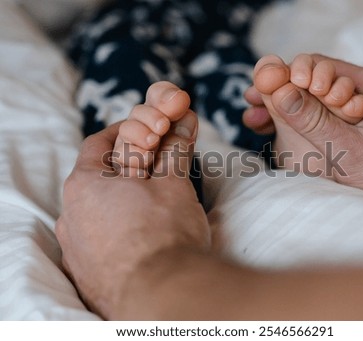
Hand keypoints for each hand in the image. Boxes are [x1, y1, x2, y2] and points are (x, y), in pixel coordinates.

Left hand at [55, 120, 209, 317]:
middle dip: (125, 170)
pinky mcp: (84, 275)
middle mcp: (70, 215)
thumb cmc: (165, 235)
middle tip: (154, 170)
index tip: (144, 133)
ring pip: (96, 213)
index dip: (124, 132)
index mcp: (85, 184)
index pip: (99, 143)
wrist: (161, 295)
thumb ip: (175, 151)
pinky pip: (97, 243)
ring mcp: (75, 249)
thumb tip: (182, 125)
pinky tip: (140, 239)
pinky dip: (115, 233)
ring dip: (118, 204)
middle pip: (96, 179)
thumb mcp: (174, 184)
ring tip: (150, 207)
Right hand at [244, 54, 362, 212]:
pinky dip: (300, 120)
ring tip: (256, 119)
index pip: (318, 65)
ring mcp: (361, 105)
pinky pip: (323, 114)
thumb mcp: (348, 148)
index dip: (286, 76)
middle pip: (313, 81)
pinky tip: (278, 129)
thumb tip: (279, 92)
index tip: (262, 91)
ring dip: (286, 107)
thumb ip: (313, 120)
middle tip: (252, 103)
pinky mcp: (357, 122)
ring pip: (315, 98)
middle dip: (280, 92)